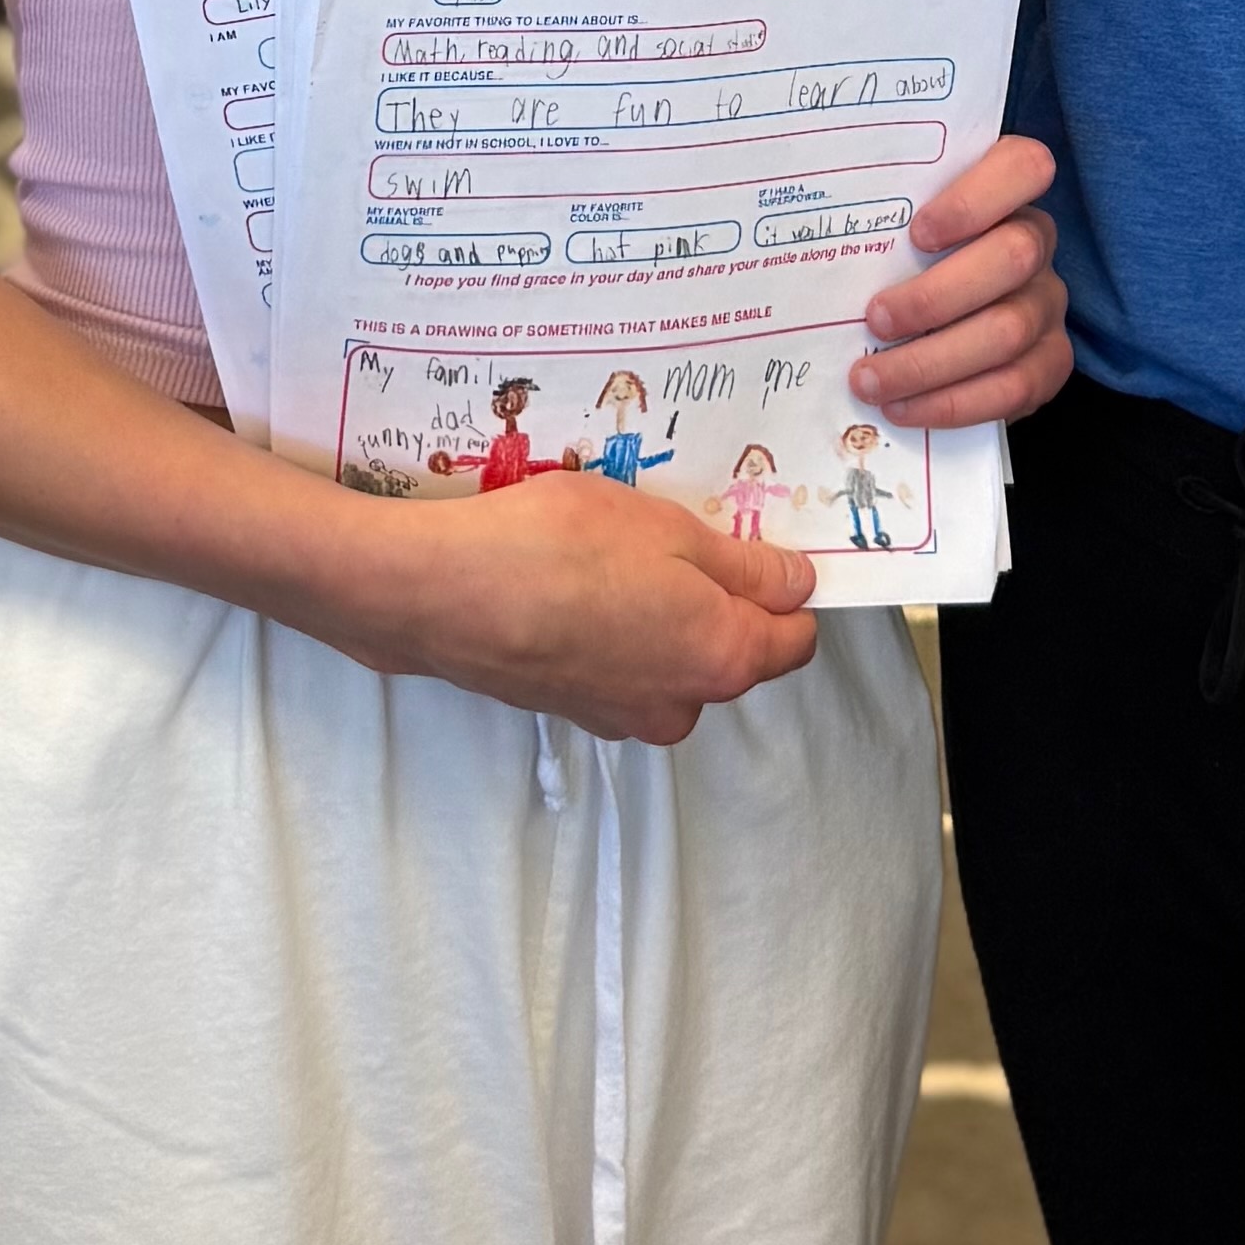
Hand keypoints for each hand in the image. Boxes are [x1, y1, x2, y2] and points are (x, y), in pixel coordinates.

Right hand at [343, 470, 818, 746]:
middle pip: (731, 651)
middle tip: (670, 532)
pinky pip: (619, 668)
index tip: (750, 539)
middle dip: (716, 598)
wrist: (444, 592)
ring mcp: (622, 715)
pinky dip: (611, 632)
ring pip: (672, 660)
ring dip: (659, 615)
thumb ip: (744, 563)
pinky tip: (572, 585)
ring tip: (611, 553)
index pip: (794, 638)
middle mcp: (682, 704)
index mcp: (722, 659)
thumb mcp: (667, 528)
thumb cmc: (561, 545)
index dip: (783, 585)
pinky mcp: (571, 710)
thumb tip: (800, 586)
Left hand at [858, 132, 1069, 431]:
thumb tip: (795, 218)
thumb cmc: (903, 252)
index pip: (1024, 167)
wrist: (944, 315)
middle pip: (1013, 257)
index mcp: (1009, 188)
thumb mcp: (893, 220)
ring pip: (1008, 330)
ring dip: (930, 362)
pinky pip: (1015, 387)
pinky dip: (953, 402)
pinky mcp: (1050, 360)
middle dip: (935, 296)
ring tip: (871, 378)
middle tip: (874, 319)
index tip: (917, 233)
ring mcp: (1048, 302)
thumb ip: (876, 213)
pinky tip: (904, 406)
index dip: (975, 200)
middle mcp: (1037, 240)